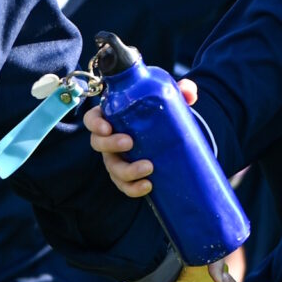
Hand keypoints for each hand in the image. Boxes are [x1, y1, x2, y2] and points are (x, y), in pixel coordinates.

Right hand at [84, 76, 195, 197]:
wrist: (169, 139)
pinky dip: (134, 188)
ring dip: (127, 170)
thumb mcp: (169, 101)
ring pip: (112, 168)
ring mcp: (116, 160)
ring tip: (148, 167)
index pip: (92, 119)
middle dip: (110, 145)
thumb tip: (189, 93)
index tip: (107, 127)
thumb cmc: (160, 115)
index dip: (95, 124)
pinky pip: (125, 186)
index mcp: (112, 118)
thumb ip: (180, 92)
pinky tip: (148, 186)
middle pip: (98, 144)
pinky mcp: (127, 177)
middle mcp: (109, 140)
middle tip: (129, 142)